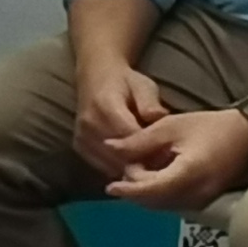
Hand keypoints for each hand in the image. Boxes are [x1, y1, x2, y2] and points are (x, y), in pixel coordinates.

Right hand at [70, 58, 170, 174]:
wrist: (95, 77)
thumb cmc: (124, 82)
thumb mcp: (143, 86)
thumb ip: (150, 104)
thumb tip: (160, 119)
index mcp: (105, 107)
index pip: (129, 137)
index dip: (150, 148)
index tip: (167, 154)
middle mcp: (89, 124)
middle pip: (119, 155)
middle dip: (142, 162)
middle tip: (162, 165)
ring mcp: (81, 137)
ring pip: (111, 164)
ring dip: (130, 168)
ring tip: (149, 166)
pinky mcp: (79, 146)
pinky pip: (102, 166)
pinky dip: (118, 169)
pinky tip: (133, 164)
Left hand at [102, 106, 247, 213]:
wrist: (247, 134)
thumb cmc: (209, 126)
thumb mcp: (170, 127)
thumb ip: (139, 141)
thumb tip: (109, 148)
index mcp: (189, 173)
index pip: (151, 189)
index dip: (129, 190)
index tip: (110, 187)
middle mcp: (197, 193)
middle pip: (155, 201)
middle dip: (136, 189)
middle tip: (127, 167)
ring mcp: (203, 200)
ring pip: (164, 205)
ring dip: (147, 193)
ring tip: (139, 170)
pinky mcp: (205, 201)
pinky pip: (175, 203)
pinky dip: (160, 194)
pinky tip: (155, 177)